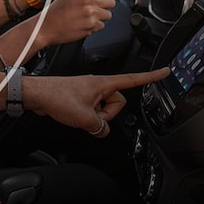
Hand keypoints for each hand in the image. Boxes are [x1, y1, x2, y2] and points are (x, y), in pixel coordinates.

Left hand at [23, 68, 170, 137]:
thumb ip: (101, 127)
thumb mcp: (85, 118)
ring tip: (79, 114)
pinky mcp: (81, 98)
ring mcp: (89, 92)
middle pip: (117, 102)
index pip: (133, 79)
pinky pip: (92, 111)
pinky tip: (74, 115)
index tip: (165, 71)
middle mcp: (98, 86)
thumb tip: (103, 131)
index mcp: (104, 83)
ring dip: (95, 116)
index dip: (151, 77)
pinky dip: (86, 116)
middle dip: (107, 114)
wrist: (37, 94)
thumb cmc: (57, 97)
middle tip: (91, 116)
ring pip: (104, 109)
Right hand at [38, 0, 115, 44]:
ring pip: (108, 15)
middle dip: (105, 6)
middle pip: (111, 2)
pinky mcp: (91, 26)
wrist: (46, 26)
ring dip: (100, 17)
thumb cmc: (55, 11)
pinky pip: (101, 26)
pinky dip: (94, 26)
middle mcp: (88, 0)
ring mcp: (91, 14)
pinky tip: (83, 24)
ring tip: (86, 17)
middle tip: (95, 9)